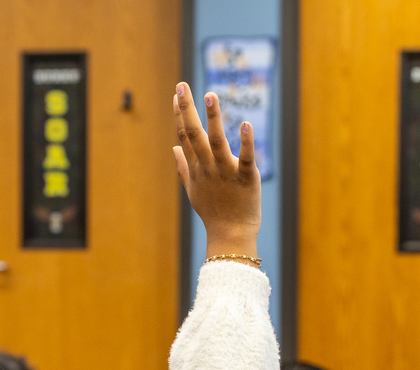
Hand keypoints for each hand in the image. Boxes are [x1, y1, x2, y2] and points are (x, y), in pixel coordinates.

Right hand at [172, 83, 260, 260]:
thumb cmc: (213, 212)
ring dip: (213, 117)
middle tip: (182, 85)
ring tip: (210, 95)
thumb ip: (183, 166)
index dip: (180, 114)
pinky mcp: (246, 178)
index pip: (184, 136)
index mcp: (196, 168)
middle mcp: (208, 167)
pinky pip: (246, 158)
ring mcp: (226, 172)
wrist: (231, 234)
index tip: (177, 94)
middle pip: (194, 134)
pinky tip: (247, 124)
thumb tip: (173, 148)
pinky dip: (246, 142)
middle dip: (187, 109)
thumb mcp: (193, 190)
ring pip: (217, 141)